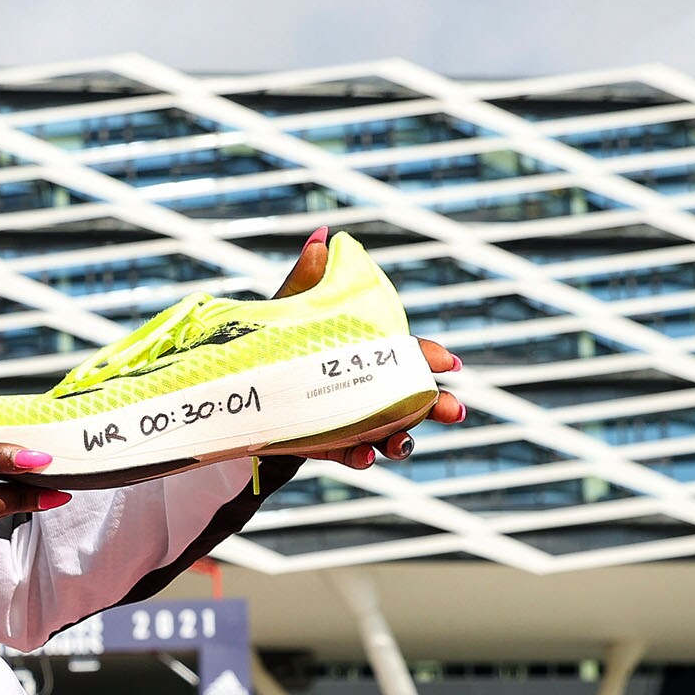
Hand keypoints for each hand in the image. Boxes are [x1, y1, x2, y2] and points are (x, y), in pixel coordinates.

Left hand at [273, 227, 465, 467]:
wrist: (238, 389)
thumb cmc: (271, 343)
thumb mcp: (289, 310)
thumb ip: (308, 277)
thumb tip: (321, 236)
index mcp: (366, 354)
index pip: (407, 355)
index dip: (431, 358)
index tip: (451, 364)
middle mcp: (366, 389)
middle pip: (412, 400)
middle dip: (437, 406)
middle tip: (456, 412)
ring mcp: (351, 418)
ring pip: (389, 433)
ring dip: (403, 440)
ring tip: (402, 444)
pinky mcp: (328, 444)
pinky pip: (350, 455)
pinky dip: (360, 458)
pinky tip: (364, 457)